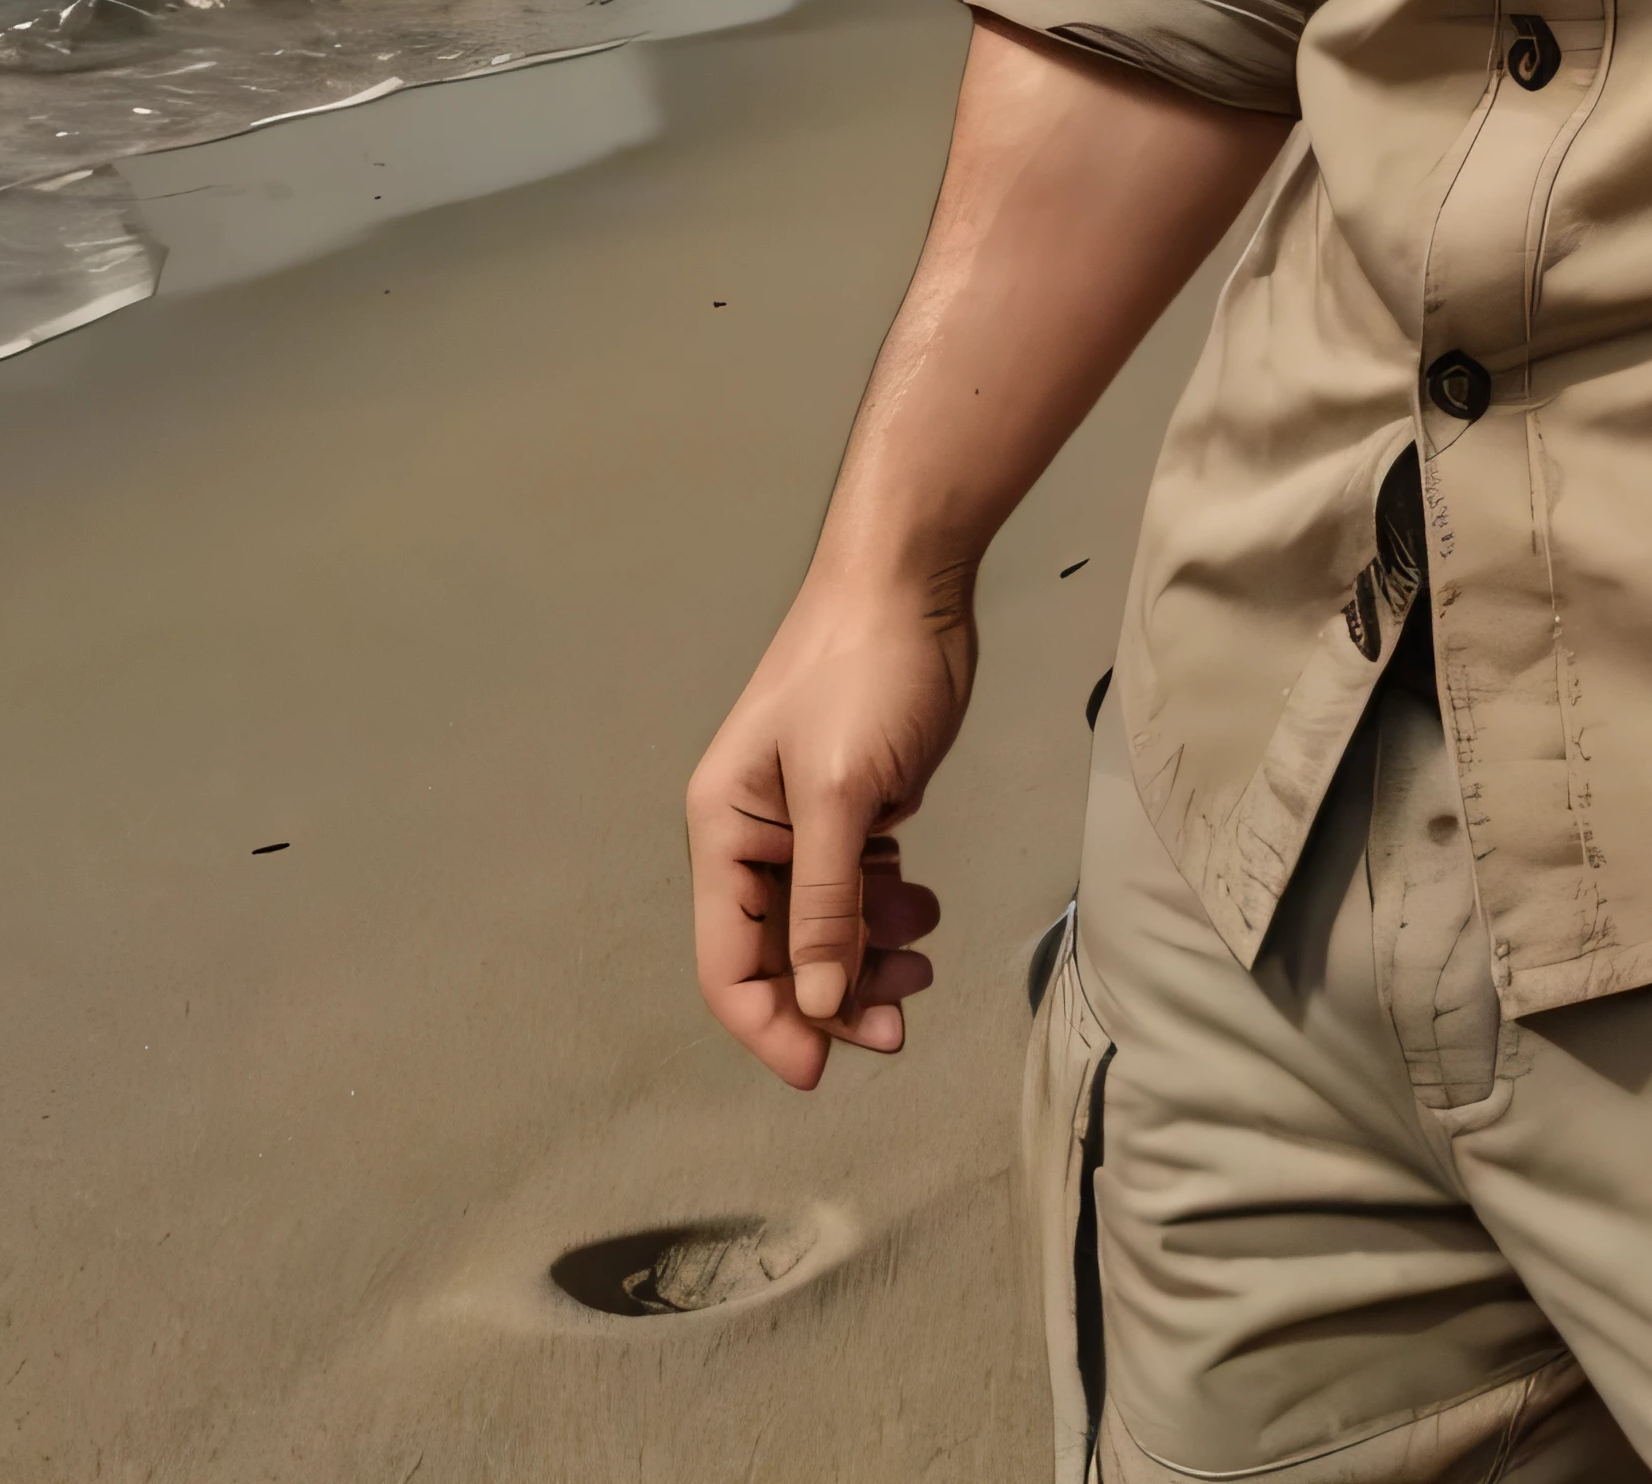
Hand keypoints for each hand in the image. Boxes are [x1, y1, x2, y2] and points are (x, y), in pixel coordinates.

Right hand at [686, 568, 975, 1088]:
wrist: (910, 579)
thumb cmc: (863, 671)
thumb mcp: (841, 793)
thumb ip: (824, 904)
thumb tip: (814, 1004)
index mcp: (724, 831)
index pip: (728, 963)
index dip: (769, 1025)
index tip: (823, 1072)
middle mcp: (753, 834)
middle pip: (779, 955)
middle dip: (833, 998)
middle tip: (900, 1024)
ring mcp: (804, 819)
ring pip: (824, 927)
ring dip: (868, 960)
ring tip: (926, 961)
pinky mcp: (853, 803)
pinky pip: (857, 887)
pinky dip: (886, 913)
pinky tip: (923, 911)